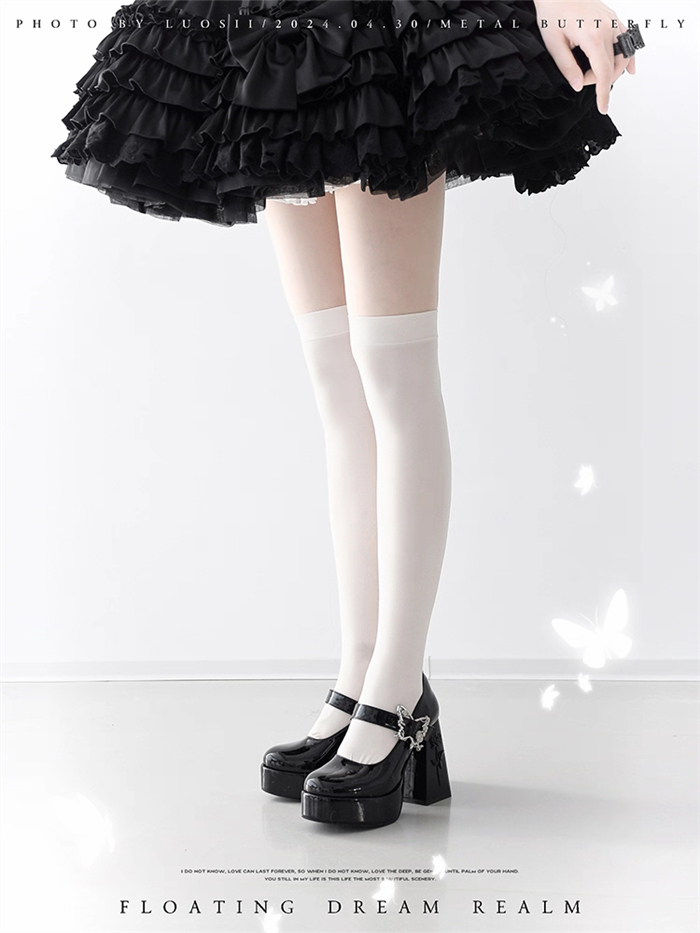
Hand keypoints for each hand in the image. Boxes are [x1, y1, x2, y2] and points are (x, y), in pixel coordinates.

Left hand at [531, 0, 635, 114]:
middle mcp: (608, 28)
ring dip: (612, 71)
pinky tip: (629, 69)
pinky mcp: (613, 19)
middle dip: (598, 80)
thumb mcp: (554, 45)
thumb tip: (578, 85)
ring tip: (596, 76)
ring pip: (623, 55)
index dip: (603, 93)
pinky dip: (628, 56)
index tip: (603, 107)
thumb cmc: (553, 13)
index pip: (603, 73)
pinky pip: (627, 40)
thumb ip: (568, 68)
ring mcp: (612, 22)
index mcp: (593, 36)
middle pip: (613, 66)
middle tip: (581, 79)